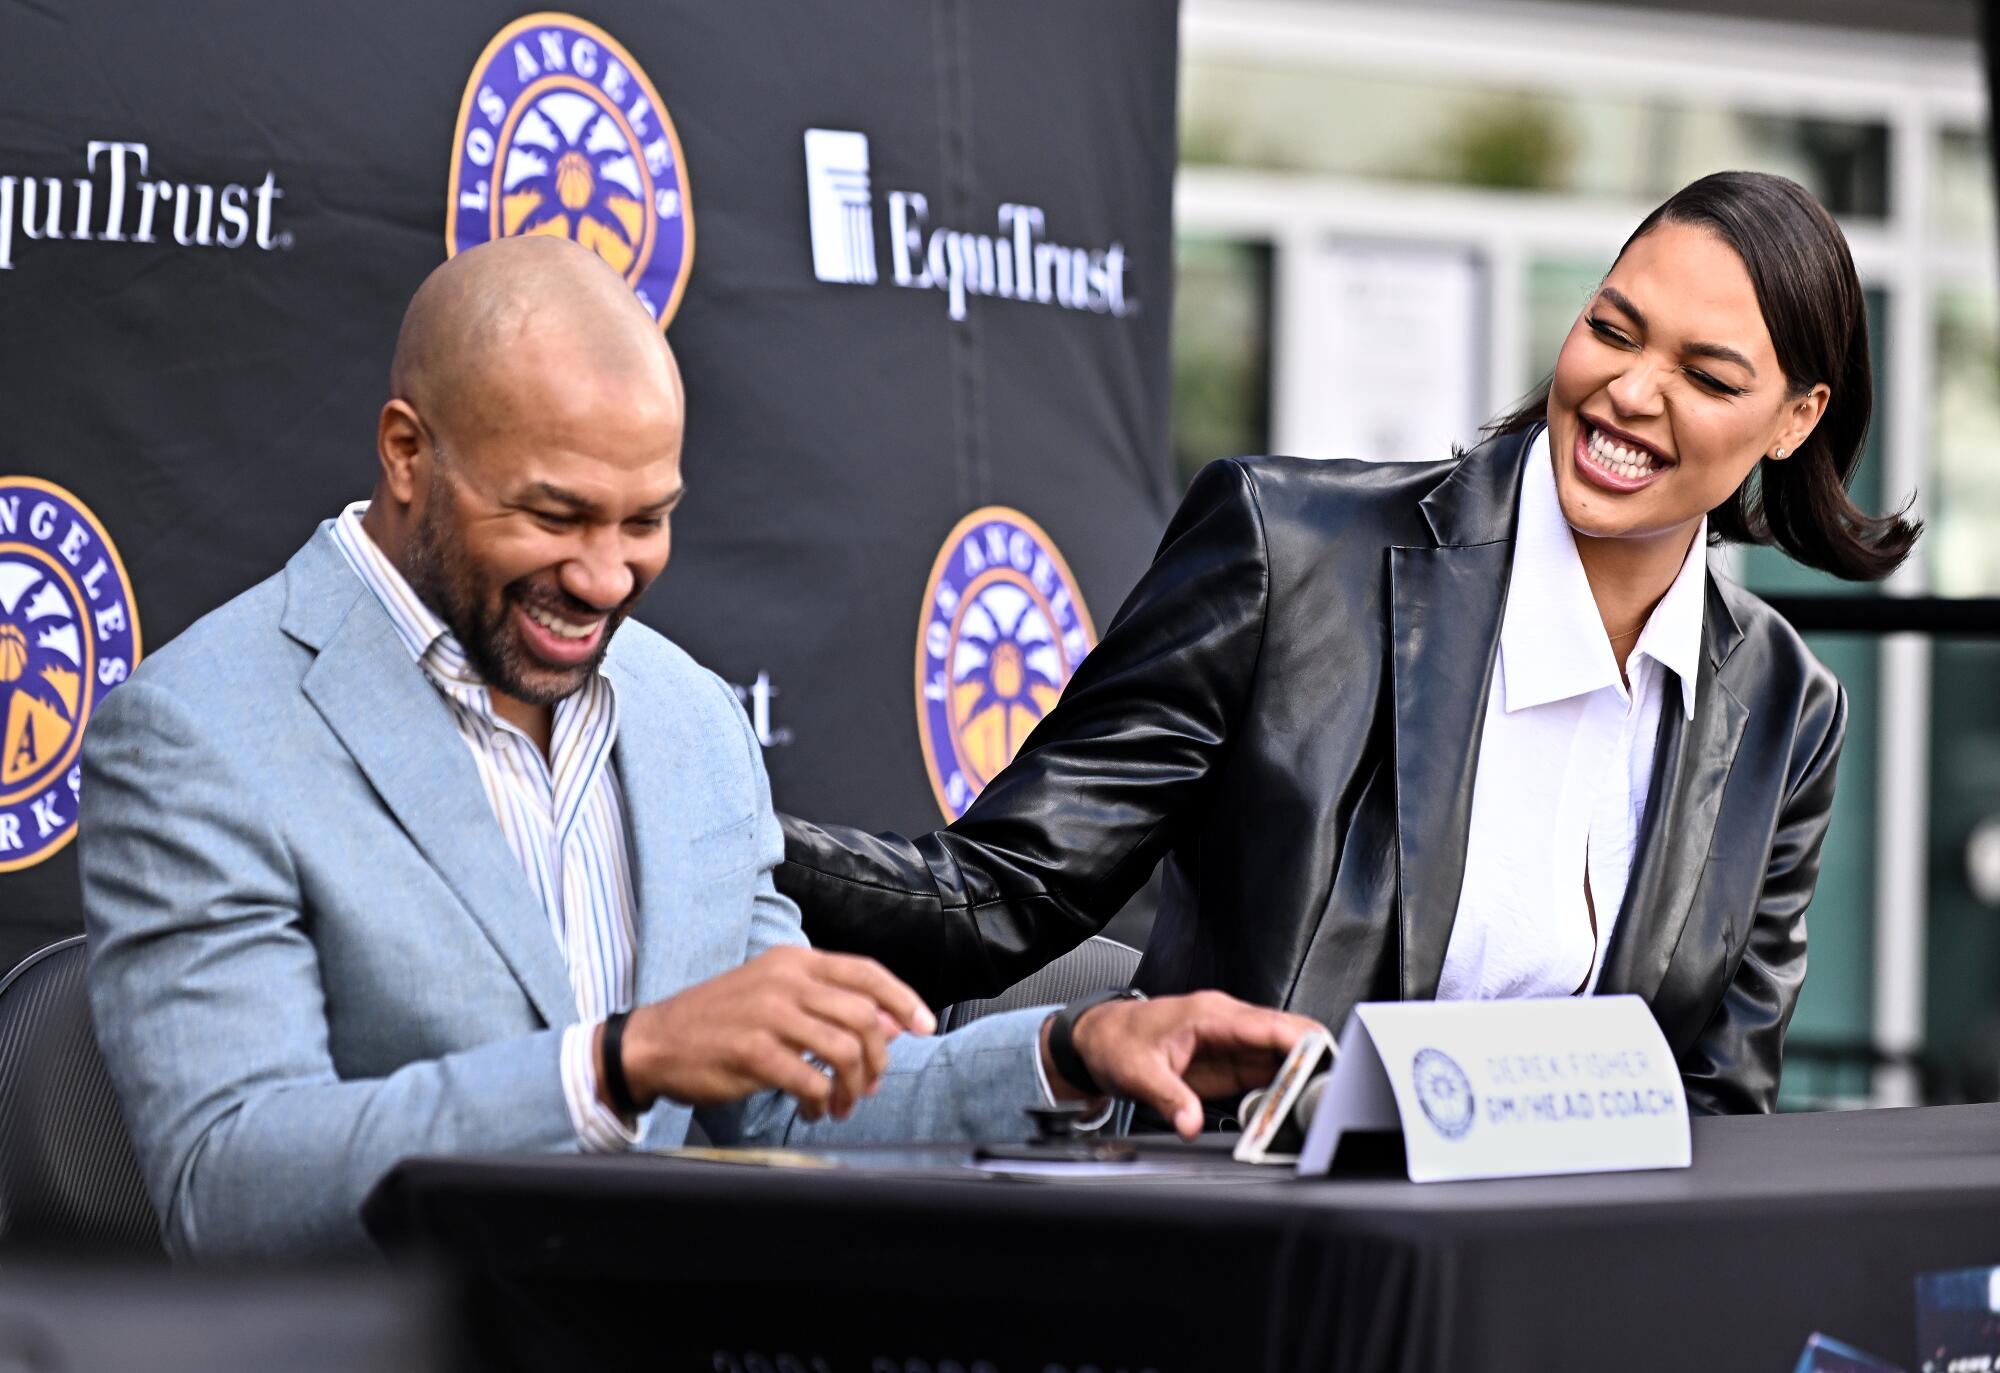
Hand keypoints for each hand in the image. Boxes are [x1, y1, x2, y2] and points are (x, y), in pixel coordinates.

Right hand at [611, 947, 935, 1121]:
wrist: (655, 1041)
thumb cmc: (719, 1021)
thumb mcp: (775, 997)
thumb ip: (828, 1005)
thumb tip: (889, 1022)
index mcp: (793, 961)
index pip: (866, 972)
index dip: (903, 1000)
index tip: (924, 1026)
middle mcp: (785, 980)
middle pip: (863, 1016)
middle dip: (879, 1058)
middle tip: (870, 1085)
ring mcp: (768, 1014)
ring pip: (844, 1050)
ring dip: (852, 1086)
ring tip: (840, 1104)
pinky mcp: (753, 1051)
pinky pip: (810, 1080)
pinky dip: (820, 1101)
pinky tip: (812, 1109)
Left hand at [1043, 991, 1319, 1138]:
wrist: (1099, 1038)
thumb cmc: (1116, 1042)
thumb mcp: (1137, 1073)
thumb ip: (1169, 1098)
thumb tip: (1191, 1124)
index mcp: (1210, 1015)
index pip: (1268, 1025)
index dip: (1301, 1041)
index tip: (1325, 1060)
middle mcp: (1227, 1024)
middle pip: (1285, 1037)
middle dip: (1313, 1059)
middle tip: (1332, 1090)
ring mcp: (1232, 1043)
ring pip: (1281, 1055)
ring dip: (1300, 1077)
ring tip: (1317, 1105)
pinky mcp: (1230, 1062)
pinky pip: (1267, 1072)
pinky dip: (1282, 1088)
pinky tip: (1290, 1108)